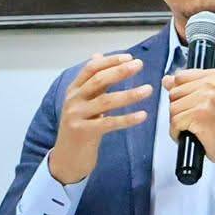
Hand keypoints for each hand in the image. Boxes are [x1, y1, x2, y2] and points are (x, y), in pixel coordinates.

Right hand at [47, 54, 151, 183]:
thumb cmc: (80, 128)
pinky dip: (127, 119)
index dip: (110, 61)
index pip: (91, 69)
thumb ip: (91, 82)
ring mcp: (77, 116)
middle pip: (98, 81)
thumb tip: (98, 55)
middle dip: (120, 71)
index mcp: (73, 90)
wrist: (66, 159)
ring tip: (148, 90)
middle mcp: (73, 100)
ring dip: (129, 94)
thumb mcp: (83, 102)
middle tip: (139, 65)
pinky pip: (109, 123)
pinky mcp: (84, 132)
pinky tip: (143, 115)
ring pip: (106, 101)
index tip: (129, 57)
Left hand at [163, 69, 214, 166]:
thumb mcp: (209, 98)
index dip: (181, 94)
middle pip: (174, 93)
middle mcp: (211, 84)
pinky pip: (175, 122)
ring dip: (178, 122)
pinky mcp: (199, 115)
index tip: (194, 104)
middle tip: (196, 119)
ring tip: (194, 127)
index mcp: (214, 76)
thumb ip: (187, 86)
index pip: (179, 77)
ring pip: (172, 109)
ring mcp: (206, 99)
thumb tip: (166, 80)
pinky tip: (191, 134)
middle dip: (179, 109)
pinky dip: (177, 133)